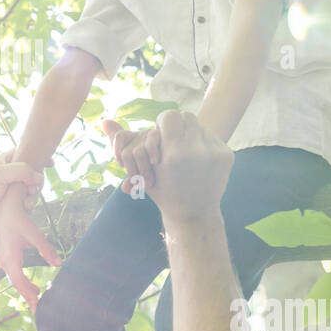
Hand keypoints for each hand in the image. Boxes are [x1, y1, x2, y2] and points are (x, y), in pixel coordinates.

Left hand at [0, 150, 43, 228]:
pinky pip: (31, 197)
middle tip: (31, 189)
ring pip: (34, 185)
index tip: (50, 163)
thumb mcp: (0, 174)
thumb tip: (39, 177)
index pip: (25, 152)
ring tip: (26, 201)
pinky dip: (31, 201)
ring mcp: (15, 186)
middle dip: (37, 180)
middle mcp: (11, 172)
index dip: (38, 156)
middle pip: (34, 170)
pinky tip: (26, 206)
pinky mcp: (17, 199)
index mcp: (5, 160)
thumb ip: (21, 170)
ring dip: (34, 193)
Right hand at [0, 185, 61, 312]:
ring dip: (27, 290)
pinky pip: (15, 275)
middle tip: (40, 310)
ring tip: (40, 299)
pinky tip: (34, 288)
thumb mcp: (34, 233)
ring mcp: (4, 260)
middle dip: (28, 297)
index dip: (28, 294)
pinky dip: (24, 283)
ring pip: (16, 280)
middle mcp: (4, 261)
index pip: (19, 281)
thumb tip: (59, 263)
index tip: (37, 306)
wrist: (5, 209)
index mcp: (10, 257)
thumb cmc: (19, 220)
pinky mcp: (6, 258)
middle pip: (17, 284)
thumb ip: (46, 248)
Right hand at [106, 111, 232, 222]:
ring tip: (185, 150)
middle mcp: (196, 151)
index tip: (161, 136)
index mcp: (174, 154)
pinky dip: (203, 143)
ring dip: (190, 134)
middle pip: (186, 117)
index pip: (170, 116)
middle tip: (172, 142)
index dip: (163, 124)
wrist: (194, 213)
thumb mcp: (141, 170)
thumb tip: (103, 121)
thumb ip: (122, 144)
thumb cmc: (163, 192)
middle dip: (177, 127)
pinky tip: (198, 159)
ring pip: (200, 125)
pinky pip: (212, 137)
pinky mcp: (227, 155)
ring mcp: (215, 153)